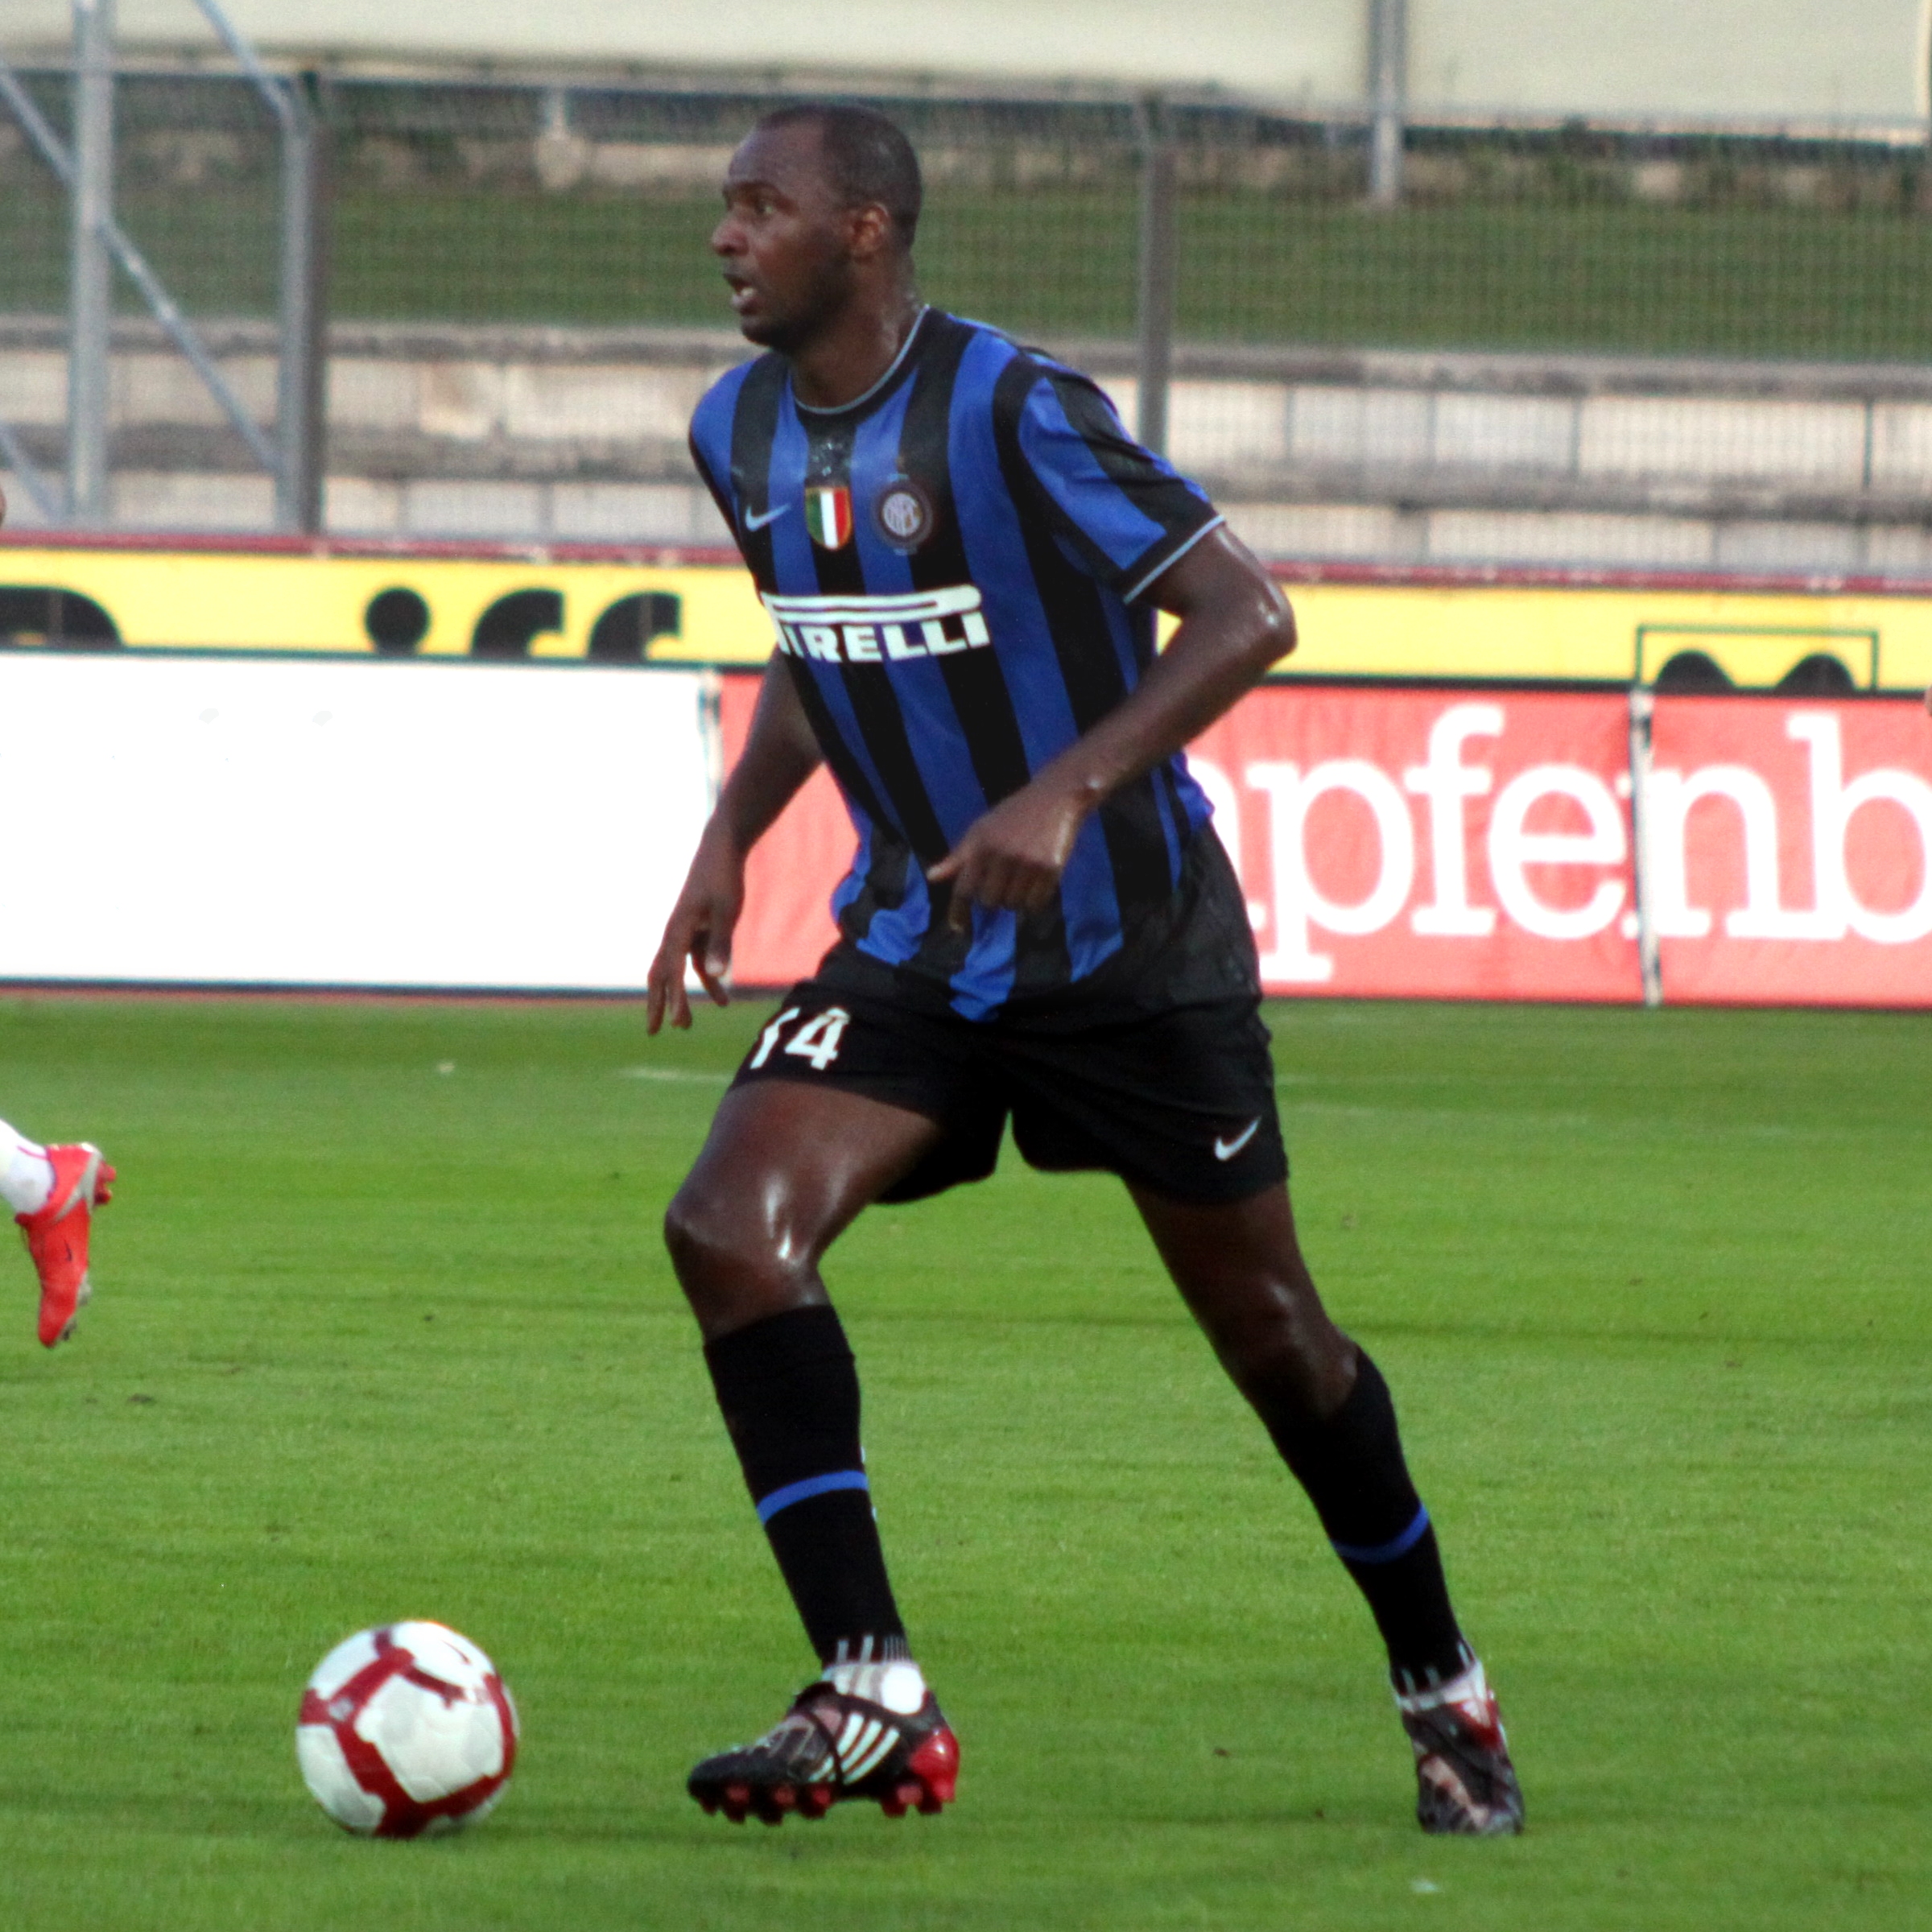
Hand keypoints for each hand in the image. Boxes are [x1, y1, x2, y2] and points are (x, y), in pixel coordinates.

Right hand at [646, 828, 744, 1032]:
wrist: (722, 848)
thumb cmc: (724, 878)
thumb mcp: (727, 912)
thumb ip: (720, 944)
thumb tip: (717, 976)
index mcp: (678, 930)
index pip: (672, 972)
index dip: (674, 998)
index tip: (676, 1023)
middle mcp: (675, 933)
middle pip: (661, 974)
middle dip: (658, 1003)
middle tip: (655, 1031)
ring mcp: (685, 931)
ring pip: (677, 971)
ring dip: (681, 997)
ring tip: (685, 1026)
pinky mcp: (697, 928)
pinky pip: (696, 961)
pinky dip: (707, 980)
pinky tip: (723, 1000)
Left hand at [926, 779, 1090, 933]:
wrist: (1054, 797)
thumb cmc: (1013, 815)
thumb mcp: (981, 830)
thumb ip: (958, 858)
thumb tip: (932, 877)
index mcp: (981, 845)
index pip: (963, 889)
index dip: (958, 912)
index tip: (959, 928)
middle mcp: (1002, 855)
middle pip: (990, 902)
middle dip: (994, 898)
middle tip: (1003, 882)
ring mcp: (1027, 863)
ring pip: (1013, 905)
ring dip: (1015, 899)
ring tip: (1021, 879)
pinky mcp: (1051, 868)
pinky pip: (1036, 903)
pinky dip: (1035, 900)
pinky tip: (1036, 883)